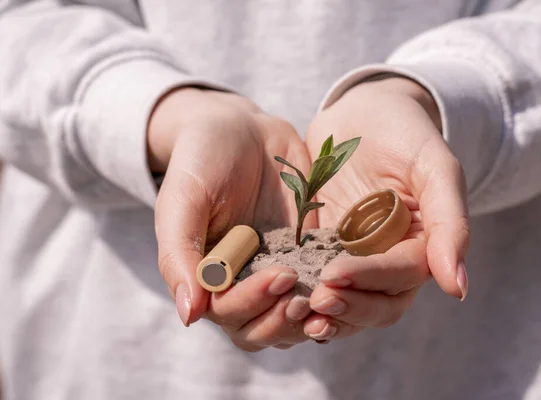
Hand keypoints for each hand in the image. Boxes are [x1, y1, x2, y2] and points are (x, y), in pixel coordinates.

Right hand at [149, 88, 314, 348]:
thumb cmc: (202, 161)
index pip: (228, 313)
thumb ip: (178, 254)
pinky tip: (352, 281)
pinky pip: (322, 284)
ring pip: (293, 317)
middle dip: (284, 318)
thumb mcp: (184, 199)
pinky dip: (336, 291)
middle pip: (262, 327)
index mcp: (209, 278)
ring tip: (331, 295)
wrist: (242, 130)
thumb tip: (189, 315)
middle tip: (306, 295)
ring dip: (311, 315)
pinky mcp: (308, 255)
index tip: (281, 275)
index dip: (253, 303)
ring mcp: (278, 270)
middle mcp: (242, 282)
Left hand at [302, 78, 469, 340]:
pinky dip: (303, 298)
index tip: (335, 274)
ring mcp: (355, 258)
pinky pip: (316, 282)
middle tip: (315, 300)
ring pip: (347, 303)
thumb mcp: (434, 167)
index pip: (401, 276)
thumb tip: (458, 290)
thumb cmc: (405, 133)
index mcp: (422, 246)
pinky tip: (279, 299)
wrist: (363, 112)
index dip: (371, 279)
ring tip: (294, 311)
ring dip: (326, 314)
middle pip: (377, 304)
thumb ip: (450, 223)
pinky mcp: (322, 250)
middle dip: (348, 306)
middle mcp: (390, 260)